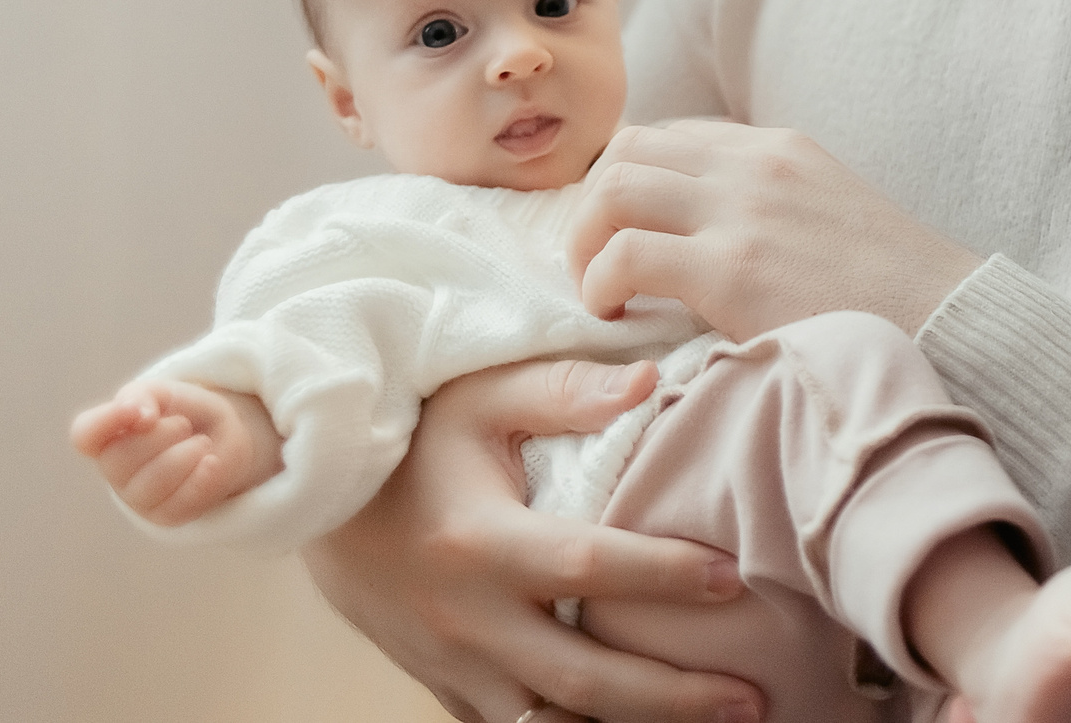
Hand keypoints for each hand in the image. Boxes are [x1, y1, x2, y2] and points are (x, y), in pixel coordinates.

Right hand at [70, 378, 280, 525]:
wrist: (222, 437)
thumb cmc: (182, 413)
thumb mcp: (164, 394)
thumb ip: (143, 396)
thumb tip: (137, 415)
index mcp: (106, 436)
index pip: (84, 435)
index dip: (105, 422)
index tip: (136, 410)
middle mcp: (114, 470)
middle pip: (118, 460)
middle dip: (160, 436)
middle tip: (183, 424)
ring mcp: (137, 498)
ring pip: (149, 485)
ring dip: (185, 456)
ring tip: (203, 443)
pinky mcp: (166, 515)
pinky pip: (179, 504)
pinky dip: (202, 479)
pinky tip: (212, 462)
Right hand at [301, 358, 761, 722]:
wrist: (316, 495)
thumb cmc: (416, 435)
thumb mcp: (481, 395)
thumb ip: (565, 390)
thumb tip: (650, 382)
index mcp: (481, 542)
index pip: (589, 567)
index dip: (665, 576)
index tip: (735, 576)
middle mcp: (466, 618)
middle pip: (584, 677)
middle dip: (675, 695)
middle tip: (754, 696)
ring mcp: (453, 665)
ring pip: (553, 722)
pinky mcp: (445, 687)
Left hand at [566, 120, 981, 338]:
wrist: (947, 322)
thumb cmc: (893, 291)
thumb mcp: (830, 215)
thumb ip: (774, 207)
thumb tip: (711, 235)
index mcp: (779, 148)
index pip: (671, 135)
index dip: (630, 184)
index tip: (624, 235)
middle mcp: (754, 165)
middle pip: (627, 147)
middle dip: (592, 204)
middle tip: (596, 262)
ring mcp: (742, 211)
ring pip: (612, 187)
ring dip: (585, 240)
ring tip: (599, 291)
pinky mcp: (732, 268)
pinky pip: (625, 255)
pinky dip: (599, 283)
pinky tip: (614, 315)